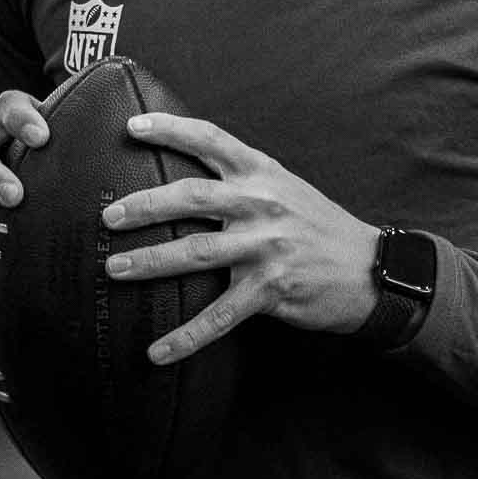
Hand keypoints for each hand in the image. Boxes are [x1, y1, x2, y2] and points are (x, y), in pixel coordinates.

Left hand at [101, 113, 378, 363]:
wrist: (368, 268)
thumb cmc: (317, 225)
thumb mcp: (284, 187)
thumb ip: (242, 180)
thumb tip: (187, 180)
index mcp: (262, 172)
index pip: (211, 140)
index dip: (171, 129)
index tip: (132, 126)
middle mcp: (262, 204)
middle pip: (193, 197)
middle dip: (145, 205)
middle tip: (109, 216)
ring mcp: (266, 247)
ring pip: (197, 253)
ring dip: (151, 262)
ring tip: (115, 270)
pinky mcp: (272, 289)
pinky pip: (220, 316)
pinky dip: (186, 336)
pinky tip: (157, 352)